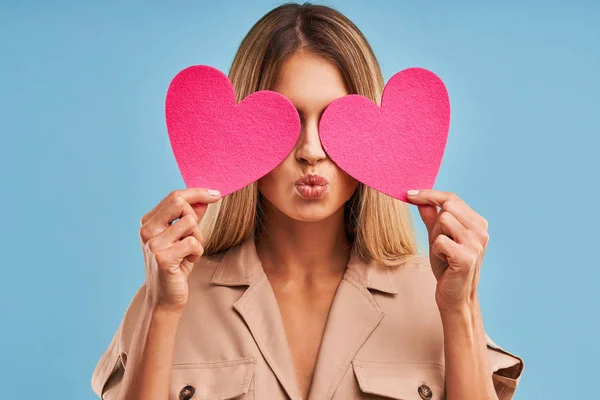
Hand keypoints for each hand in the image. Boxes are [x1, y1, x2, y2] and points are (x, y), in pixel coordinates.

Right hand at [139, 188, 221, 311]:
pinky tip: (188, 262)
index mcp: (148, 221)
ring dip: (198, 238)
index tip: (216, 194)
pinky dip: (197, 252)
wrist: (165, 298)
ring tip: (189, 253)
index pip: (175, 196)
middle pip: (179, 202)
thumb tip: (205, 198)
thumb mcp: (183, 238)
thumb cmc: (176, 266)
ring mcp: (153, 243)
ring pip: (190, 223)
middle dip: (196, 216)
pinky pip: (193, 243)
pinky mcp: (162, 257)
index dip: (198, 193)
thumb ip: (191, 217)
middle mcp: (147, 229)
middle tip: (195, 236)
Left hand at [406, 189, 488, 313]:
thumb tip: (419, 198)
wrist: (455, 297)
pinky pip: (440, 241)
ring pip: (443, 221)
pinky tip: (445, 262)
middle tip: (439, 243)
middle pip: (447, 207)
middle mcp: (480, 231)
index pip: (452, 198)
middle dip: (436, 223)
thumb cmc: (447, 267)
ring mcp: (476, 243)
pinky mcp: (466, 257)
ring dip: (436, 237)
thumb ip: (431, 217)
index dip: (429, 194)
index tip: (409, 194)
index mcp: (477, 223)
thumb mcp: (437, 237)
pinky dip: (436, 250)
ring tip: (443, 253)